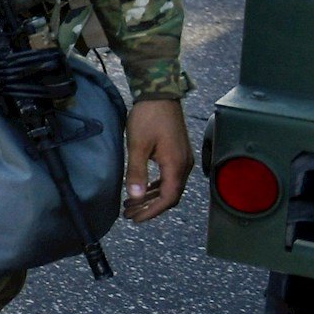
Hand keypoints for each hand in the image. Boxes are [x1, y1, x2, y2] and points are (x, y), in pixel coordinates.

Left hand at [121, 97, 193, 221]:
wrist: (160, 95)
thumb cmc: (148, 117)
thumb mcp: (137, 145)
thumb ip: (136, 172)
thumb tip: (135, 197)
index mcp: (176, 165)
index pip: (168, 198)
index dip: (152, 212)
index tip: (135, 219)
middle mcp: (184, 165)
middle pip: (170, 196)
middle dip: (150, 207)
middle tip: (129, 215)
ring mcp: (183, 159)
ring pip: (169, 187)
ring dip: (151, 197)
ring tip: (131, 205)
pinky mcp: (178, 153)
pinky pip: (169, 177)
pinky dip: (156, 186)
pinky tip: (143, 189)